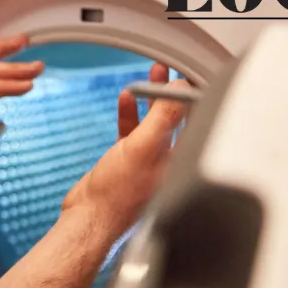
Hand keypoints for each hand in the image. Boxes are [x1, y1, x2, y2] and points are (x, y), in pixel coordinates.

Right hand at [62, 64, 188, 233]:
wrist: (89, 216)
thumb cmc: (117, 194)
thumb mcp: (143, 148)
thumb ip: (163, 117)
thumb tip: (180, 88)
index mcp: (182, 161)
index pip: (198, 120)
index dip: (194, 95)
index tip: (189, 73)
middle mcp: (170, 161)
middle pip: (177, 118)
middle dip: (172, 92)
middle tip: (169, 70)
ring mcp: (148, 161)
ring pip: (155, 122)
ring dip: (151, 99)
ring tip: (151, 75)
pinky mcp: (128, 162)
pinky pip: (133, 131)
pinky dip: (130, 114)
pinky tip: (125, 100)